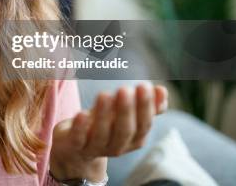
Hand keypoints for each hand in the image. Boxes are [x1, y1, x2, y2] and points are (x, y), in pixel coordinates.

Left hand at [49, 83, 167, 181]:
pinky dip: (80, 127)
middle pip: (124, 131)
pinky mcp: (74, 146)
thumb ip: (145, 106)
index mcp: (133, 139)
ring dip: (103, 115)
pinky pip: (79, 139)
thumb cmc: (104, 125)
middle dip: (126, 110)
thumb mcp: (124, 115)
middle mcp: (116, 146)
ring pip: (101, 134)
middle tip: (125, 89)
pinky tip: (82, 113)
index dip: (145, 107)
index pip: (143, 125)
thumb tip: (162, 90)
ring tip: (105, 94)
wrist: (75, 149)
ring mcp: (94, 148)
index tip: (145, 86)